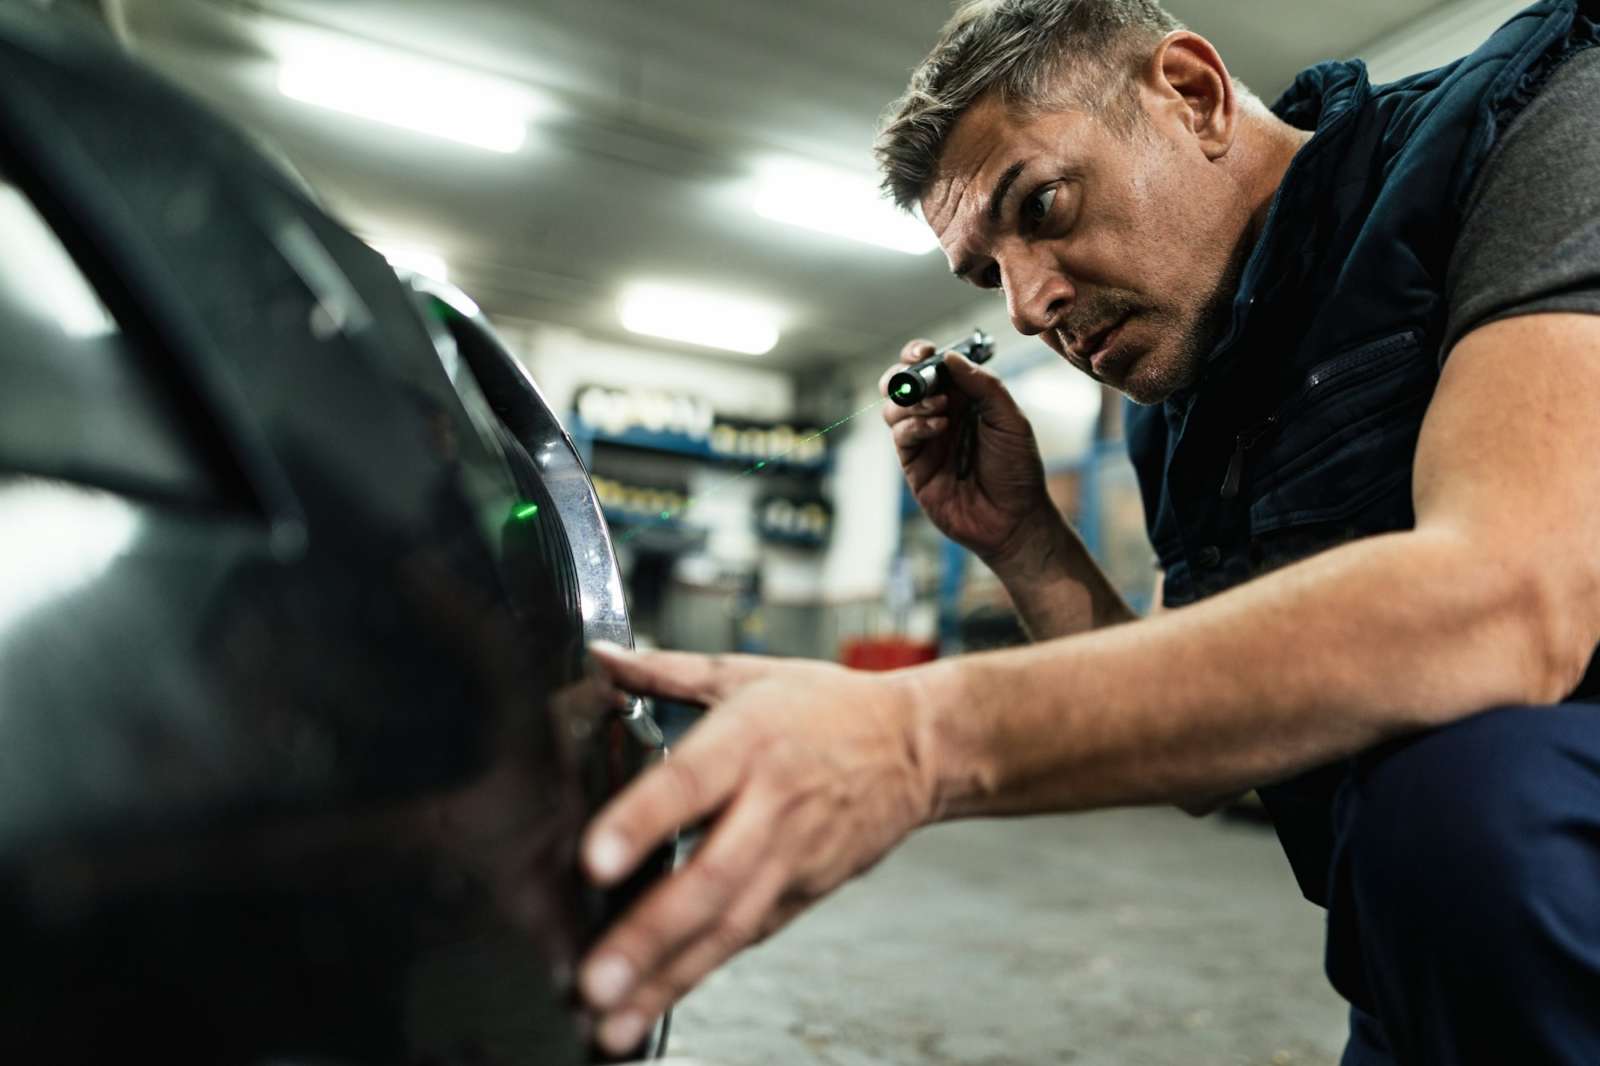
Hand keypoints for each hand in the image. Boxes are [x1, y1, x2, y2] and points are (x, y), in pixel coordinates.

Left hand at [577, 643, 933, 1055]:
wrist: (918, 747)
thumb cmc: (829, 708)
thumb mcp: (747, 673)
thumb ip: (664, 670)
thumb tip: (598, 657)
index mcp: (750, 740)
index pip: (690, 784)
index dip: (641, 824)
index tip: (592, 862)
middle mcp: (771, 806)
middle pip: (708, 878)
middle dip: (648, 935)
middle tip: (594, 978)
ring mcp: (791, 858)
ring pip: (727, 925)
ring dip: (668, 977)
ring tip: (614, 1020)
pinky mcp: (803, 893)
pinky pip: (747, 938)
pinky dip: (702, 973)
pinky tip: (656, 1004)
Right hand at [880, 339, 1058, 571]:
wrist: (1013, 519)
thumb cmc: (1017, 469)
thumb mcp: (1010, 419)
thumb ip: (983, 385)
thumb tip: (950, 358)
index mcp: (964, 397)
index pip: (932, 366)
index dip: (921, 354)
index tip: (924, 352)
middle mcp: (939, 414)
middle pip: (902, 383)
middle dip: (903, 374)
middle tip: (919, 374)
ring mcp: (924, 439)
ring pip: (894, 407)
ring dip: (912, 400)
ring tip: (940, 408)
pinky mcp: (914, 464)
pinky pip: (900, 435)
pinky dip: (914, 425)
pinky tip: (938, 428)